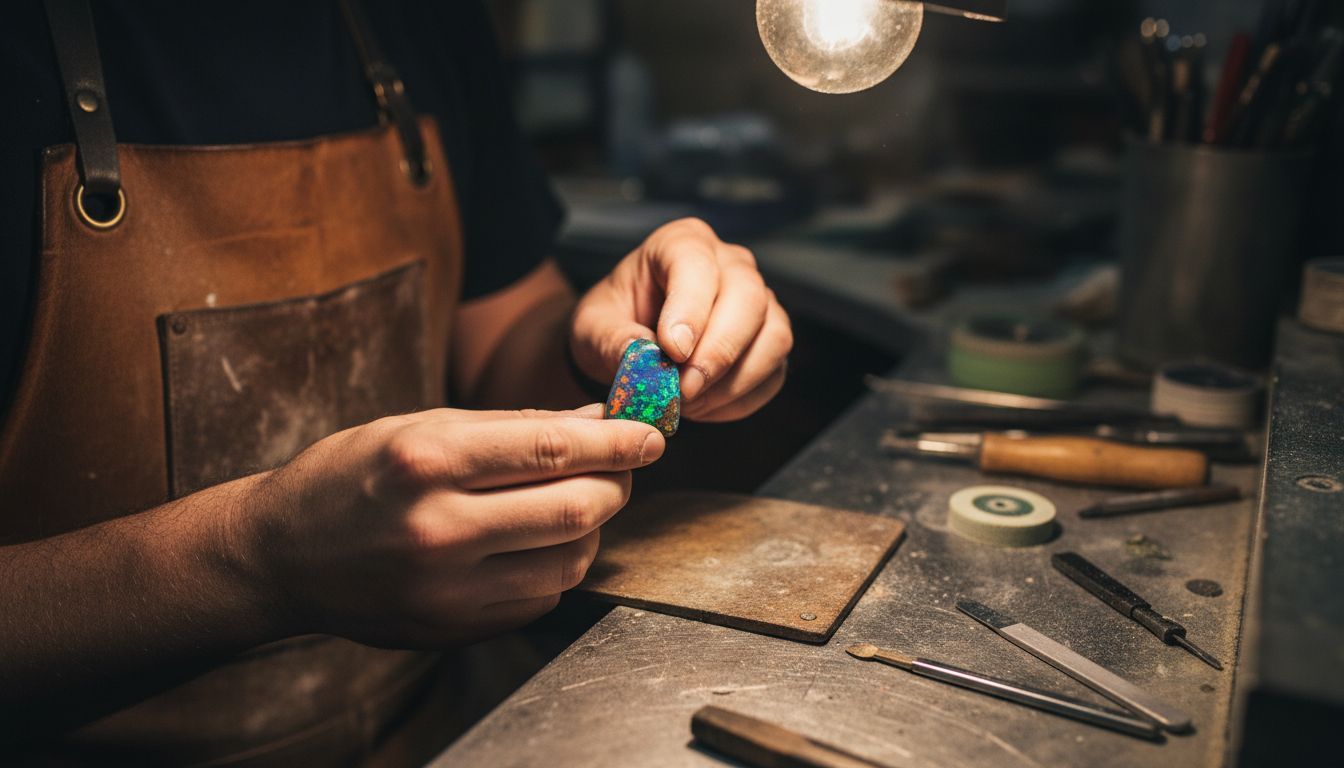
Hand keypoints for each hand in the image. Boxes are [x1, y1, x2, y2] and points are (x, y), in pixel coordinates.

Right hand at [239, 404, 663, 646]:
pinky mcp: (454, 628)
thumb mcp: (420, 427)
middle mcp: (439, 529)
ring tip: (580, 501)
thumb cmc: (351, 476)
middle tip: (623, 466)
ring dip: (593, 527)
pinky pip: (542, 596)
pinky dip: (560, 565)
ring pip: (570, 559)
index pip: (554, 449)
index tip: (651, 432)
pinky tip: (541, 541)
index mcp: (427, 462)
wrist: (281, 557)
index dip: (618, 440)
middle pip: (575, 508)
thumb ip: (511, 426)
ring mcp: (447, 589)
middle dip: (617, 483)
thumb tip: (596, 419)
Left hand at [570, 218, 792, 421]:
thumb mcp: (593, 328)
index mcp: (682, 243)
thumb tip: (644, 360)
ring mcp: (759, 301)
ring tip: (690, 402)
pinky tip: (705, 407)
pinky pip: (775, 372)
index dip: (689, 309)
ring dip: (733, 381)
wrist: (631, 342)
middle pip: (749, 299)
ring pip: (774, 336)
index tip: (672, 351)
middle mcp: (730, 264)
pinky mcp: (769, 340)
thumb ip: (613, 340)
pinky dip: (741, 399)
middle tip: (684, 390)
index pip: (697, 265)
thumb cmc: (614, 322)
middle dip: (718, 352)